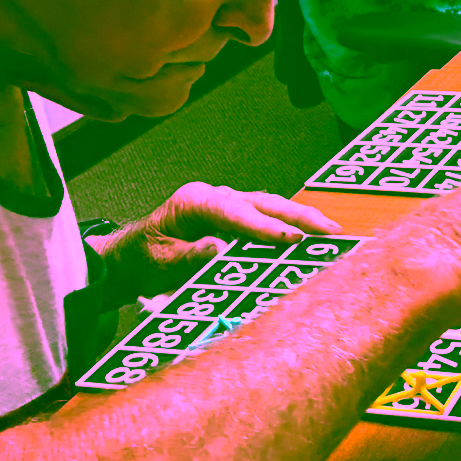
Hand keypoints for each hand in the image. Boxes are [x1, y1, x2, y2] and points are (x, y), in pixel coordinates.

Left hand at [93, 184, 344, 299]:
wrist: (129, 257)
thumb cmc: (142, 258)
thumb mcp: (159, 262)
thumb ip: (188, 257)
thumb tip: (220, 249)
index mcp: (193, 201)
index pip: (234, 211)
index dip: (264, 226)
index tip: (290, 240)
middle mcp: (215, 197)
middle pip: (263, 202)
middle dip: (299, 216)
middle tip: (330, 231)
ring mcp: (227, 206)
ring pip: (270, 207)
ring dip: (301, 219)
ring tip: (332, 233)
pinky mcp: (234, 219)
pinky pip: (266, 219)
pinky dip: (290, 226)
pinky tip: (312, 237)